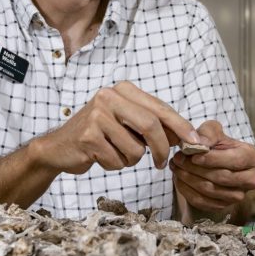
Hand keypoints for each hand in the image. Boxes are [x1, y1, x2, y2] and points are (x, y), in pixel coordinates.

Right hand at [32, 81, 200, 173]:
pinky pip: (117, 160)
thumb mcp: (127, 123)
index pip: (160, 108)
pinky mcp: (88, 137)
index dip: (181, 126)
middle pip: (151, 125)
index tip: (195, 141)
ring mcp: (97, 116)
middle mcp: (109, 97)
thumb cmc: (100, 135)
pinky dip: (115, 165)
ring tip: (115, 152)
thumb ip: (154, 125)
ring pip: (135, 149)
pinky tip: (101, 156)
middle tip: (162, 163)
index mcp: (124, 90)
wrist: (59, 147)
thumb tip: (188, 137)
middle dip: (161, 148)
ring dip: (131, 159)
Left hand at [170, 120, 254, 211]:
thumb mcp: (213, 131)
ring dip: (189, 178)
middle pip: (223, 177)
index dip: (214, 159)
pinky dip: (187, 190)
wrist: (214, 163)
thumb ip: (208, 133)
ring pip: (211, 190)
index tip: (194, 155)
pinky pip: (203, 201)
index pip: (236, 160)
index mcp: (254, 158)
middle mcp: (251, 179)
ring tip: (176, 167)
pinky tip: (178, 178)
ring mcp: (238, 195)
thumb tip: (200, 143)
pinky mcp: (223, 206)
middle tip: (178, 159)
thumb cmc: (217, 145)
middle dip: (197, 169)